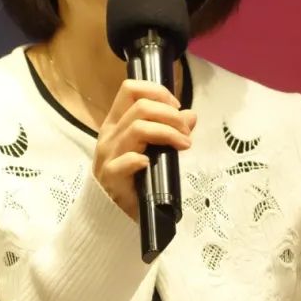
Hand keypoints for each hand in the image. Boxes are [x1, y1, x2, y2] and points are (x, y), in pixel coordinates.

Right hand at [93, 79, 196, 219]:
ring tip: (184, 145)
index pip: (130, 89)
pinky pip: (127, 161)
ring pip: (138, 128)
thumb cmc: (131, 176)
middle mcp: (110, 133)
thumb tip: (191, 115)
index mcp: (116, 122)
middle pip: (141, 107)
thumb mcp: (151, 149)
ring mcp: (108, 154)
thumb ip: (169, 129)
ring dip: (168, 133)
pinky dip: (142, 159)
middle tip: (186, 132)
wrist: (111, 212)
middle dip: (171, 115)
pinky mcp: (111, 175)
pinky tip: (152, 164)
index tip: (176, 107)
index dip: (157, 92)